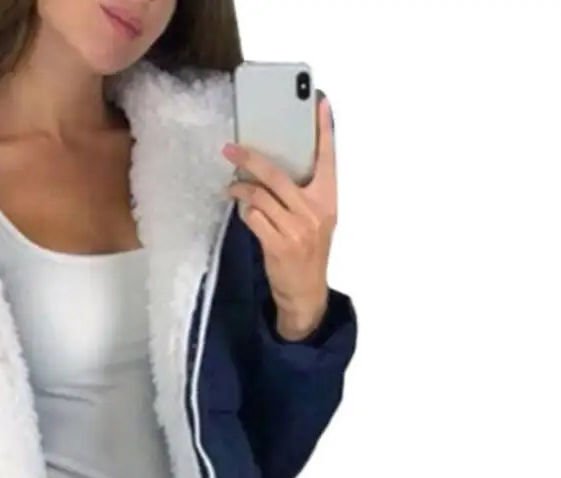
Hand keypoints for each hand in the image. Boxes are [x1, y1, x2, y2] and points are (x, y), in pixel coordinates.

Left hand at [222, 93, 337, 340]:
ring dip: (241, 191)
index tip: (320, 103)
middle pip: (278, 175)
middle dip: (251, 159)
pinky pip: (254, 218)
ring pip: (260, 197)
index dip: (324, 131)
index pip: (328, 159)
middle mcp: (315, 211)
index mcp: (329, 200)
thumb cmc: (309, 252)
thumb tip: (275, 171)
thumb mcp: (318, 221)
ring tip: (233, 189)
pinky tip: (242, 212)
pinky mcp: (278, 244)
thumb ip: (305, 196)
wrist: (306, 292)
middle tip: (231, 150)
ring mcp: (296, 228)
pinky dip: (245, 213)